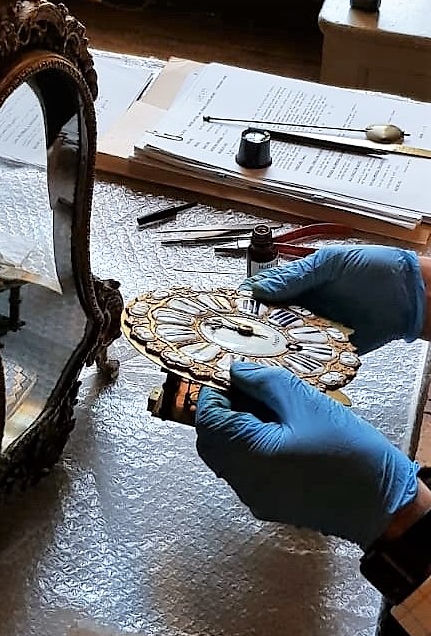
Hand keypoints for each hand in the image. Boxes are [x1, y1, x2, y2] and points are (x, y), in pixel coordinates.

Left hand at [195, 362, 419, 548]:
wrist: (381, 504)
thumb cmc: (348, 450)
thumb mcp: (305, 402)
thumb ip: (264, 382)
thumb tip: (236, 372)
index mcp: (249, 453)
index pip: (207, 418)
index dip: (215, 393)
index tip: (237, 379)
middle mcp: (243, 480)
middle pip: (209, 440)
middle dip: (221, 412)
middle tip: (250, 393)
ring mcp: (254, 497)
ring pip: (224, 458)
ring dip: (233, 431)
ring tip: (268, 413)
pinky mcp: (267, 506)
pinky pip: (242, 472)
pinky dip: (247, 450)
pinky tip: (277, 436)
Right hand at [240, 245, 424, 353]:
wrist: (409, 295)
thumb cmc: (374, 268)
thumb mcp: (329, 263)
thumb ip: (294, 276)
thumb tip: (257, 287)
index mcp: (296, 284)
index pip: (261, 297)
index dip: (244, 307)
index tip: (227, 318)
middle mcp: (302, 309)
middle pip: (269, 326)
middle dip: (254, 337)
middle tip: (236, 347)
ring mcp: (316, 332)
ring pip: (286, 347)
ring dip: (274, 355)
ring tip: (257, 363)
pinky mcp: (331, 352)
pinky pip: (311, 362)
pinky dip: (299, 368)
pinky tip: (286, 373)